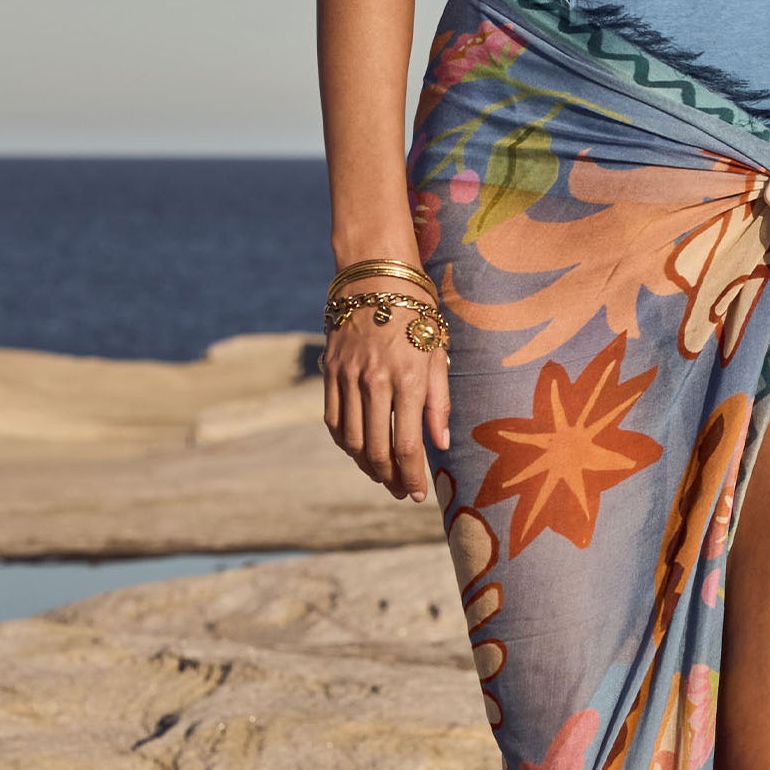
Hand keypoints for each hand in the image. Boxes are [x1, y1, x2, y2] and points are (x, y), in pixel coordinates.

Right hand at [322, 303, 450, 500]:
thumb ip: (439, 403)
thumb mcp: (439, 352)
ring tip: (382, 475)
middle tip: (401, 492)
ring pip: (351, 440)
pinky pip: (333, 419)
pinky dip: (345, 442)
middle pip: (377, 448)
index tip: (418, 494)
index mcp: (408, 379)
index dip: (412, 476)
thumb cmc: (417, 313)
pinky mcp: (330, 371)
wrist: (376, 274)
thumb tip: (440, 445)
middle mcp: (374, 382)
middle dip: (390, 478)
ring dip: (366, 465)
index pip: (406, 444)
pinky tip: (358, 451)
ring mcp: (347, 377)